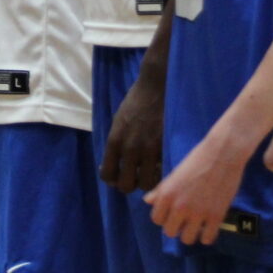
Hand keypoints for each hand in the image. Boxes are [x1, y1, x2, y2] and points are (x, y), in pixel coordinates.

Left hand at [98, 67, 165, 192]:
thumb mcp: (118, 122)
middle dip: (129, 184)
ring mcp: (149, 149)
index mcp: (114, 141)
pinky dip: (161, 172)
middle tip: (135, 176)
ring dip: (147, 181)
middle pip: (126, 185)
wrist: (156, 86)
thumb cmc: (136, 101)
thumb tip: (115, 164)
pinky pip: (162, 171)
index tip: (118, 174)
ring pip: (146, 183)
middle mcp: (130, 148)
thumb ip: (117, 144)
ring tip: (149, 172)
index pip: (107, 175)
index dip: (112, 179)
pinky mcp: (165, 146)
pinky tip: (161, 164)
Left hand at [145, 135, 249, 244]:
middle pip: (170, 232)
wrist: (224, 152)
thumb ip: (160, 190)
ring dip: (191, 233)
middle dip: (177, 227)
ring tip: (197, 224)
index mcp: (167, 194)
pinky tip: (209, 226)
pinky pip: (207, 238)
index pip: (157, 219)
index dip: (164, 217)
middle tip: (185, 219)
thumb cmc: (198, 159)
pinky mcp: (216, 216)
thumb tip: (147, 201)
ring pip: (187, 239)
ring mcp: (198, 213)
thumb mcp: (175, 173)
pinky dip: (207, 235)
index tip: (172, 213)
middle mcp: (180, 206)